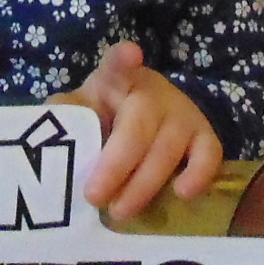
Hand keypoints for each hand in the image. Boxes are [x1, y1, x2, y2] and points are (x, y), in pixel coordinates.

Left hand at [54, 41, 222, 221]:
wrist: (143, 117)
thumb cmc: (105, 115)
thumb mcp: (82, 110)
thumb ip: (66, 116)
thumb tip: (54, 129)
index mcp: (116, 79)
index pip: (117, 65)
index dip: (122, 60)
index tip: (129, 54)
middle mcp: (153, 92)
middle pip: (139, 125)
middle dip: (116, 165)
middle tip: (93, 196)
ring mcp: (183, 112)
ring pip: (168, 148)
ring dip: (143, 184)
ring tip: (118, 211)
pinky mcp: (204, 135)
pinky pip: (209, 155)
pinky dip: (198, 175)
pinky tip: (181, 194)